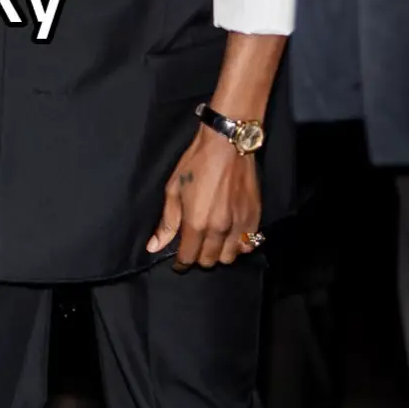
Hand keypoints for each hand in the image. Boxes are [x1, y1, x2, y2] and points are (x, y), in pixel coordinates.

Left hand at [146, 129, 261, 267]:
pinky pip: (248, 244)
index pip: (188, 257)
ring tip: (213, 242)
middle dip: (199, 257)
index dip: (181, 262)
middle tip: (195, 246)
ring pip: (229, 256)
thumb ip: (167, 222)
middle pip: (209, 260)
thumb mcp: (173, 190)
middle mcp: (219, 229)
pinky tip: (231, 236)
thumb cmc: (196, 164)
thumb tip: (153, 247)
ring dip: (219, 253)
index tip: (179, 260)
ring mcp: (239, 225)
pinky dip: (239, 245)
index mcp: (196, 223)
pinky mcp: (255, 217)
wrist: (227, 145)